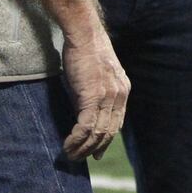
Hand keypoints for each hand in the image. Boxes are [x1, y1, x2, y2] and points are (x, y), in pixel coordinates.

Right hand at [59, 22, 130, 160]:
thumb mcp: (98, 75)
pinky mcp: (93, 96)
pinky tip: (68, 145)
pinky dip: (77, 139)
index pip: (117, 123)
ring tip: (70, 156)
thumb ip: (96, 94)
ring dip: (83, 148)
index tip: (96, 152)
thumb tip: (85, 113)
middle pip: (109, 131)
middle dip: (94, 148)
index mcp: (123, 90)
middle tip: (79, 158)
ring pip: (98, 132)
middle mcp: (119, 95)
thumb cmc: (87, 50)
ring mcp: (108, 96)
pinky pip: (86, 126)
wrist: (84, 33)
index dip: (106, 140)